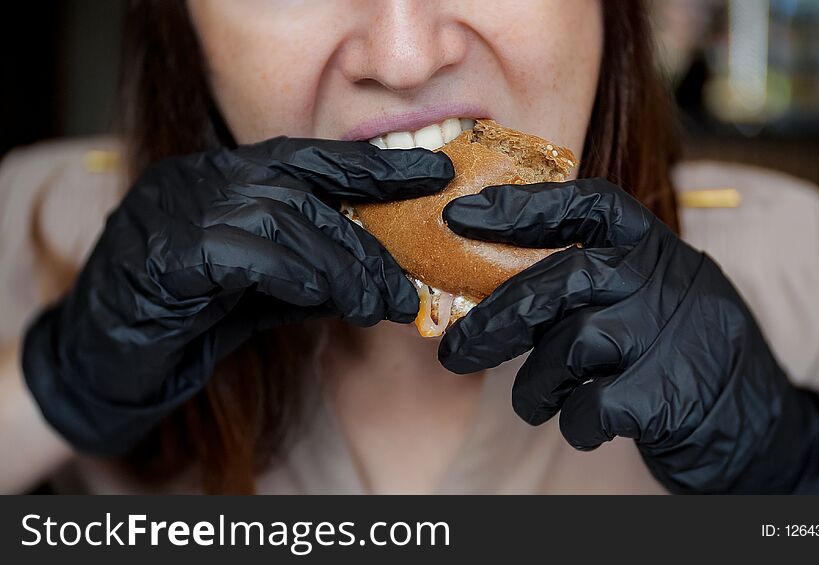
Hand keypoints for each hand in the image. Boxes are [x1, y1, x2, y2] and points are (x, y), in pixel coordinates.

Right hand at [22, 137, 452, 454]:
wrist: (106, 364)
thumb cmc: (189, 322)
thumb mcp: (267, 294)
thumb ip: (315, 276)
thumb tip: (381, 279)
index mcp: (225, 175)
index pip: (309, 158)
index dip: (373, 165)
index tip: (434, 174)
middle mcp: (199, 177)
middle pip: (302, 190)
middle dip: (365, 239)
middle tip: (405, 285)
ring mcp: (173, 205)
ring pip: (280, 218)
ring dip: (341, 265)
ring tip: (380, 304)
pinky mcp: (157, 248)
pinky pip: (242, 251)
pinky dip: (293, 274)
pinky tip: (326, 300)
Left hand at [439, 179, 818, 493]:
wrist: (764, 432)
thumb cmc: (681, 359)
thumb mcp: (653, 301)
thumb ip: (596, 286)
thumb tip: (497, 290)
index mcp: (658, 249)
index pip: (590, 203)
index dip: (524, 204)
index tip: (464, 213)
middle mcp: (667, 280)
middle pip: (564, 278)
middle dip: (498, 317)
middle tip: (455, 352)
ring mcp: (673, 334)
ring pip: (571, 344)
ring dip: (536, 385)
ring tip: (532, 403)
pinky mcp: (672, 394)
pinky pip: (592, 403)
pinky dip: (573, 422)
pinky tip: (582, 426)